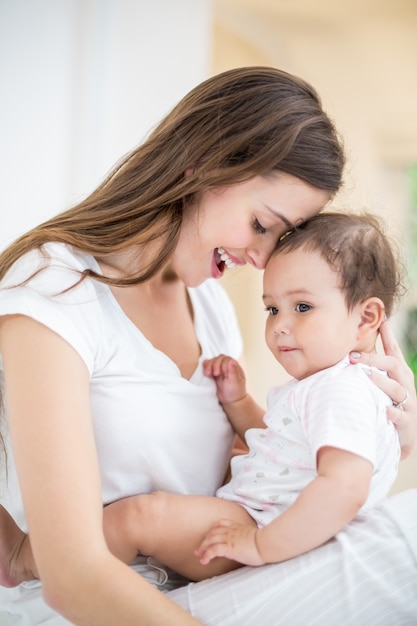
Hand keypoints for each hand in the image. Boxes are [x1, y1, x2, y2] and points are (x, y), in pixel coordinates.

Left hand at [194, 519, 263, 566]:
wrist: (266, 543)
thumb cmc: (265, 542)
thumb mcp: (255, 536)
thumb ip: (249, 538)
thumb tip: (251, 544)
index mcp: (237, 527)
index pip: (221, 524)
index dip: (213, 529)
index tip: (209, 534)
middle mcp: (231, 531)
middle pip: (213, 533)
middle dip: (204, 540)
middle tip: (199, 548)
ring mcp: (229, 538)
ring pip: (210, 540)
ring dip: (203, 548)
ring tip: (199, 555)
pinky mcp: (229, 548)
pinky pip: (213, 550)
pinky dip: (206, 555)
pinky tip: (204, 561)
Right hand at [203, 355, 246, 404]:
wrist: (230, 400)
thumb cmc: (235, 392)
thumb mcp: (235, 383)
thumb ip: (233, 371)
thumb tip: (232, 361)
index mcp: (234, 367)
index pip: (226, 359)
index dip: (220, 364)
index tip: (217, 374)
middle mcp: (227, 366)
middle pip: (219, 358)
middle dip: (214, 365)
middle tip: (213, 374)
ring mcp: (220, 369)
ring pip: (213, 361)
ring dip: (209, 366)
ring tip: (207, 374)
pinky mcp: (214, 373)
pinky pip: (209, 366)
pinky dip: (206, 367)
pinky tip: (205, 371)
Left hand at [350, 320, 416, 457]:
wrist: (404, 435)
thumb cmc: (388, 402)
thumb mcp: (383, 381)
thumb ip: (369, 366)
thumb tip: (346, 350)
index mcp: (399, 372)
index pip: (393, 349)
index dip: (387, 333)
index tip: (380, 318)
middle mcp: (404, 384)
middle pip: (392, 365)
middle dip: (373, 360)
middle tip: (353, 357)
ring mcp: (407, 402)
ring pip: (397, 389)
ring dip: (381, 382)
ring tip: (367, 377)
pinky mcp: (406, 421)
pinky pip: (400, 416)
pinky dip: (393, 413)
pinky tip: (385, 411)